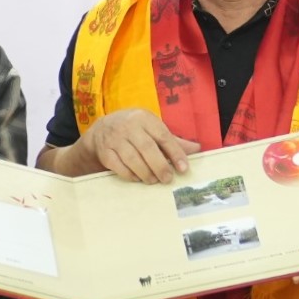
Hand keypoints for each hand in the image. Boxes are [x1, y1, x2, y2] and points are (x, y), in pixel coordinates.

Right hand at [81, 110, 202, 183]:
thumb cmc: (134, 130)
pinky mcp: (105, 152)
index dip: (175, 153)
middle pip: (147, 148)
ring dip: (146, 173)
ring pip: (132, 159)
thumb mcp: (152, 128)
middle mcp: (128, 126)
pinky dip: (130, 175)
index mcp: (144, 118)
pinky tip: (138, 178)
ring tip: (154, 180)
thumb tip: (196, 149)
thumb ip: (173, 140)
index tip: (184, 168)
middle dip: (160, 166)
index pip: (163, 136)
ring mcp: (114, 139)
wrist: (101, 129)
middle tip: (168, 179)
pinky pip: (119, 167)